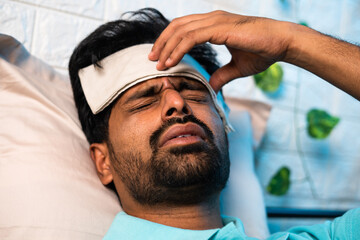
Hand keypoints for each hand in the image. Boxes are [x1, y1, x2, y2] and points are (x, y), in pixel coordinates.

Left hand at [149, 10, 292, 91]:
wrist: (282, 43)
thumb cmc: (264, 51)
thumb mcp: (237, 67)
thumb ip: (222, 75)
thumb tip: (211, 86)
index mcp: (214, 24)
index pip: (184, 28)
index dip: (170, 41)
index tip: (161, 57)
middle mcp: (212, 19)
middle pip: (177, 26)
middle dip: (162, 43)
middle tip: (152, 59)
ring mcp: (215, 21)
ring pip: (181, 30)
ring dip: (166, 47)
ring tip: (158, 63)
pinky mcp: (220, 28)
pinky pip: (191, 37)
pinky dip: (178, 49)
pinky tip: (171, 62)